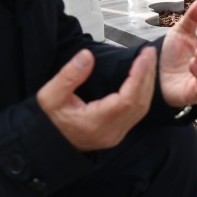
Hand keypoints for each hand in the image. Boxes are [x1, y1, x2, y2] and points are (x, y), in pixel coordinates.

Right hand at [38, 46, 156, 150]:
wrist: (46, 143)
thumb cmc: (48, 121)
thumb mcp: (50, 96)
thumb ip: (69, 75)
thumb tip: (87, 55)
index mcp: (96, 123)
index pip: (127, 99)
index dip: (138, 76)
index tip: (143, 57)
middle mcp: (111, 132)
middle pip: (140, 103)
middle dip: (147, 76)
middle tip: (149, 53)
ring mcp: (115, 134)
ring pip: (141, 109)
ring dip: (147, 84)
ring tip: (148, 62)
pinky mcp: (116, 132)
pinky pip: (137, 113)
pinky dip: (142, 93)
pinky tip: (141, 79)